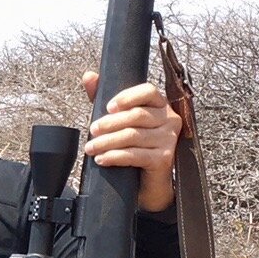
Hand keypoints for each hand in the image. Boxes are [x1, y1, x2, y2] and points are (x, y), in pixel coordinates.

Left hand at [80, 71, 179, 212]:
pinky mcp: (164, 158)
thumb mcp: (118, 119)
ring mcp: (169, 139)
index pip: (149, 91)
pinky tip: (102, 159)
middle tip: (92, 130)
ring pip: (133, 136)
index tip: (108, 107)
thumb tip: (89, 76)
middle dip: (110, 123)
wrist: (148, 181)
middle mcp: (170, 119)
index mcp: (160, 105)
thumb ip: (103, 97)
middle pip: (137, 115)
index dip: (128, 97)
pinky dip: (115, 156)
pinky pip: (135, 155)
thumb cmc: (134, 146)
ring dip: (107, 142)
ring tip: (91, 148)